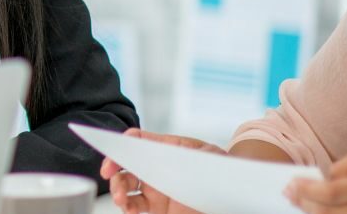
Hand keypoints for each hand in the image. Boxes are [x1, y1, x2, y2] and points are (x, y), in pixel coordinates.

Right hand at [102, 129, 223, 213]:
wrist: (236, 198)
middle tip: (110, 176)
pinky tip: (128, 209)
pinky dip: (127, 207)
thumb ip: (186, 153)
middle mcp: (157, 168)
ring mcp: (156, 188)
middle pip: (126, 164)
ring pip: (126, 186)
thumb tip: (165, 152)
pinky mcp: (157, 208)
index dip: (122, 143)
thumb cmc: (224, 171)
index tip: (115, 150)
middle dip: (113, 168)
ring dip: (117, 190)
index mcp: (167, 149)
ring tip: (120, 199)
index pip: (137, 140)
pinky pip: (135, 206)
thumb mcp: (209, 156)